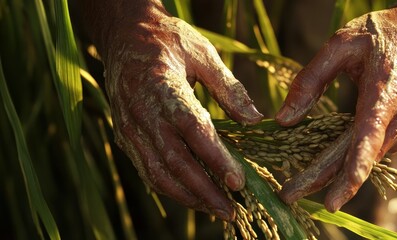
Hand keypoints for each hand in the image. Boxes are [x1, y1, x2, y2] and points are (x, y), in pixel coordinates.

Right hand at [103, 12, 261, 219]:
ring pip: (157, 173)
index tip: (239, 182)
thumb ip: (228, 88)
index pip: (192, 131)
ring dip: (188, 197)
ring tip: (216, 210)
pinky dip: (170, 188)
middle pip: (175, 162)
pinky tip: (193, 196)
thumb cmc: (167, 41)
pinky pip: (146, 170)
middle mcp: (142, 113)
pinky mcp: (125, 136)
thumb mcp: (202, 53)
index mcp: (164, 88)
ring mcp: (130, 128)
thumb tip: (254, 120)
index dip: (215, 159)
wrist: (123, 36)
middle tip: (231, 210)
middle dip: (205, 191)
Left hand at [276, 6, 396, 210]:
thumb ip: (311, 80)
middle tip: (288, 195)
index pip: (368, 139)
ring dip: (337, 171)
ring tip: (301, 181)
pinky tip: (333, 157)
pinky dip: (355, 155)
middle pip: (361, 158)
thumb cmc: (387, 32)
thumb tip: (285, 118)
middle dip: (325, 182)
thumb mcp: (342, 43)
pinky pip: (380, 148)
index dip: (351, 171)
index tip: (331, 199)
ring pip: (370, 156)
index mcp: (385, 92)